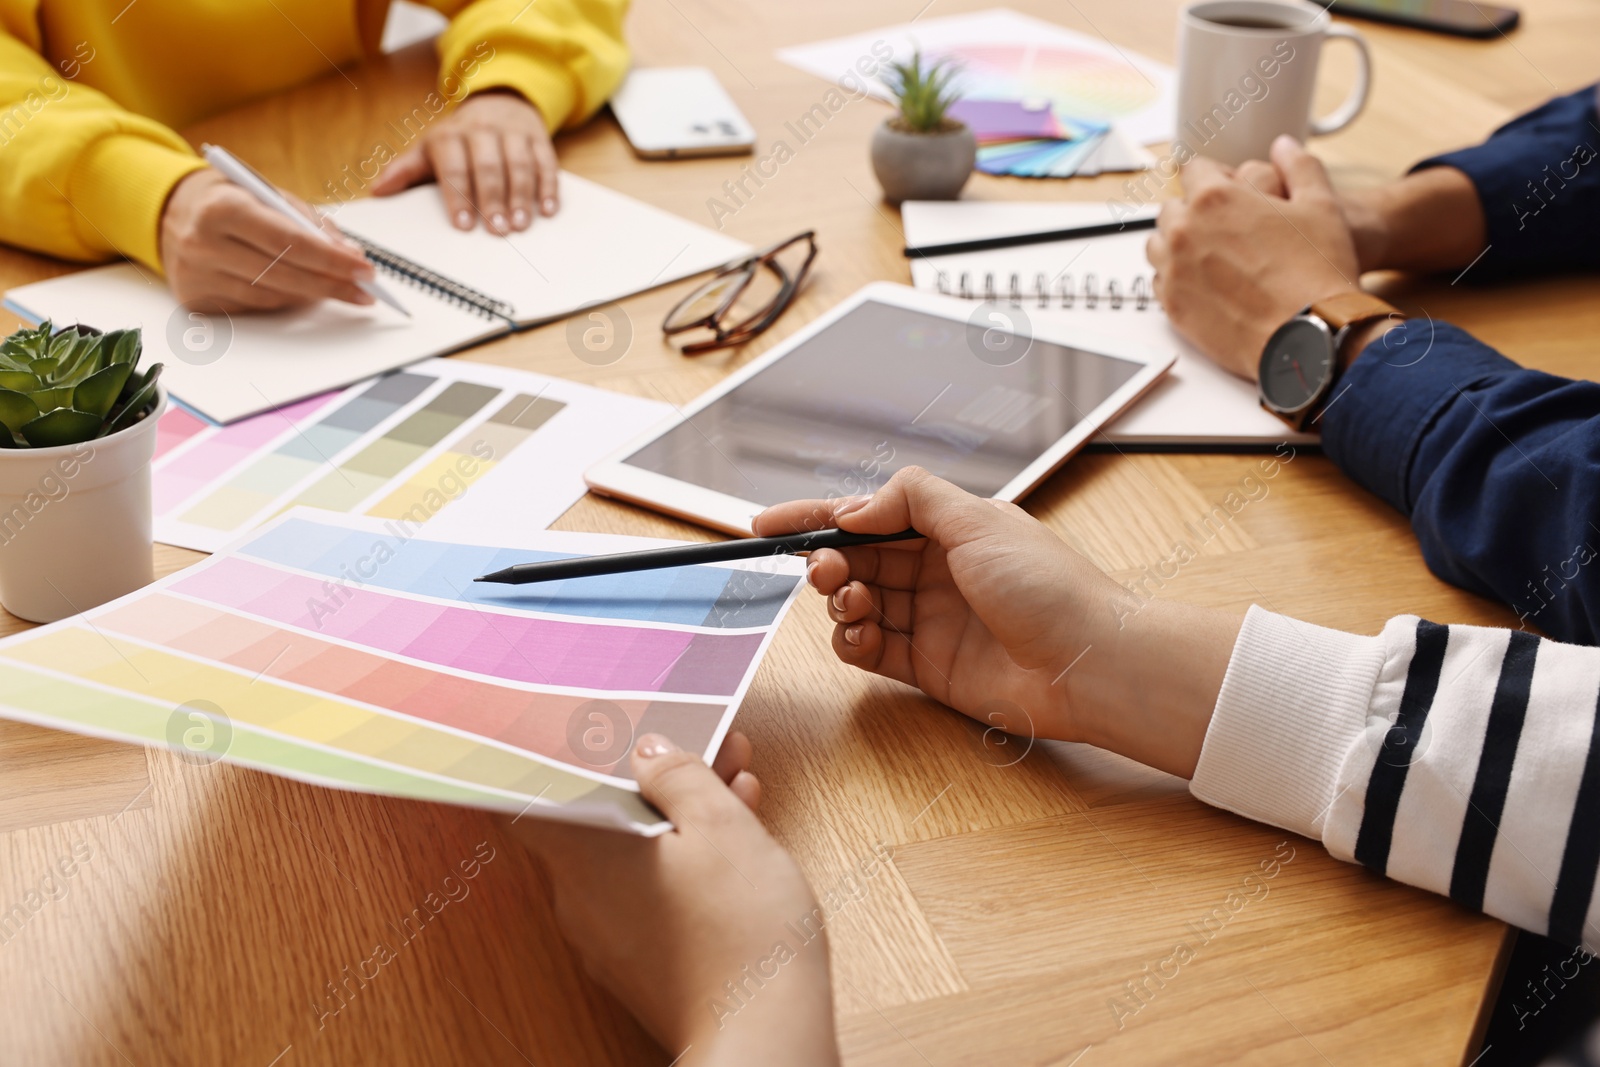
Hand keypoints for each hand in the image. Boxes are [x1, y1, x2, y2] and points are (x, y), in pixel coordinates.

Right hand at [160, 168, 377, 311]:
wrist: (168, 212)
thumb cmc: (227, 199)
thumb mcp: (265, 192)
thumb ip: (308, 220)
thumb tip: (350, 254)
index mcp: (223, 207)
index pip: (289, 241)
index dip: (332, 259)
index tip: (365, 270)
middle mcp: (204, 243)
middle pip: (284, 274)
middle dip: (332, 284)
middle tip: (365, 290)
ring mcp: (197, 275)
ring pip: (273, 296)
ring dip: (313, 294)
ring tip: (339, 288)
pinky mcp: (197, 299)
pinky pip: (256, 306)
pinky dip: (285, 300)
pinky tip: (301, 291)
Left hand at [371, 90, 558, 234]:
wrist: (500, 103)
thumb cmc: (460, 139)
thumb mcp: (430, 149)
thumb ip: (406, 170)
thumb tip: (378, 191)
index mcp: (449, 135)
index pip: (453, 166)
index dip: (458, 196)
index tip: (462, 225)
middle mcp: (481, 130)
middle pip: (488, 167)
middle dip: (492, 200)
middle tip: (496, 231)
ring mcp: (512, 134)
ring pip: (519, 165)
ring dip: (521, 197)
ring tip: (520, 225)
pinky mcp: (538, 139)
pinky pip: (545, 162)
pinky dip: (548, 187)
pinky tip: (547, 210)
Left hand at [508, 732, 838, 1066]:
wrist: (765, 1035)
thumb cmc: (741, 931)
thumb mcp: (722, 823)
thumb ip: (679, 776)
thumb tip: (648, 753)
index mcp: (583, 856)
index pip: (531, 797)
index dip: (554, 755)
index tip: (577, 727)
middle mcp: (581, 900)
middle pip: (601, 819)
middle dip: (653, 777)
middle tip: (706, 748)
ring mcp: (610, 938)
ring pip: (634, 855)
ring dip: (680, 816)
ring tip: (739, 786)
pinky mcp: (644, 965)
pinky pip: (652, 894)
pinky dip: (684, 862)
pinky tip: (736, 843)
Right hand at [752, 468, 1241, 778]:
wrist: (1090, 664)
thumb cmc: (1050, 588)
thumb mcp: (979, 519)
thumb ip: (912, 500)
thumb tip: (858, 505)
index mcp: (948, 527)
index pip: (867, 513)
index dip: (814, 516)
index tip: (766, 524)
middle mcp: (935, 571)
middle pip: (855, 559)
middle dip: (826, 559)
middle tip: (822, 568)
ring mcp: (928, 619)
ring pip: (855, 603)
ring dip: (838, 599)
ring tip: (850, 601)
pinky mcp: (926, 666)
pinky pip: (867, 649)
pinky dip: (849, 641)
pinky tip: (856, 635)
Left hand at [1147, 136, 1361, 379]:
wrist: (1308, 337)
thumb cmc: (1317, 274)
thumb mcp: (1322, 206)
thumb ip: (1300, 166)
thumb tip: (1284, 146)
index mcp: (1215, 198)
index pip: (1193, 171)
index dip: (1215, 178)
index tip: (1228, 191)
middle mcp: (1184, 231)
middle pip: (1172, 207)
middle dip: (1194, 212)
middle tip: (1226, 229)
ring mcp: (1173, 271)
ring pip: (1158, 244)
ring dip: (1178, 244)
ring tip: (1213, 256)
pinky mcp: (1171, 307)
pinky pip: (1160, 281)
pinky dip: (1177, 278)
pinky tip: (1207, 284)